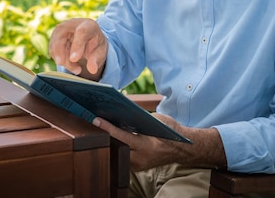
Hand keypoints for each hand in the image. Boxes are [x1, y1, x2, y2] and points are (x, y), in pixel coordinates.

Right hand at [48, 18, 107, 78]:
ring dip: (63, 60)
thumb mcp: (101, 51)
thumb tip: (92, 69)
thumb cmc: (95, 43)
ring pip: (55, 44)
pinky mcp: (55, 37)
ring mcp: (61, 29)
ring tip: (77, 69)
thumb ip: (96, 59)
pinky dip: (59, 59)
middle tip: (62, 64)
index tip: (74, 59)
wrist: (89, 38)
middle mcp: (72, 24)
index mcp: (88, 25)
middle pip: (61, 36)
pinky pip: (53, 50)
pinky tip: (70, 65)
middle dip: (60, 52)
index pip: (82, 32)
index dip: (77, 45)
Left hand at [93, 114, 225, 170]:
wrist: (182, 150)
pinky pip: (121, 156)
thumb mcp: (158, 119)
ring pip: (116, 152)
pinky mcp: (135, 167)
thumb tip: (121, 106)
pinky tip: (109, 134)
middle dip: (104, 134)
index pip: (123, 137)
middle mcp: (141, 159)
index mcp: (148, 146)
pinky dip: (115, 145)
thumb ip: (140, 116)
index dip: (108, 128)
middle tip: (93, 119)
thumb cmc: (170, 131)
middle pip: (115, 146)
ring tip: (98, 125)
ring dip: (108, 140)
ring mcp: (138, 166)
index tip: (96, 119)